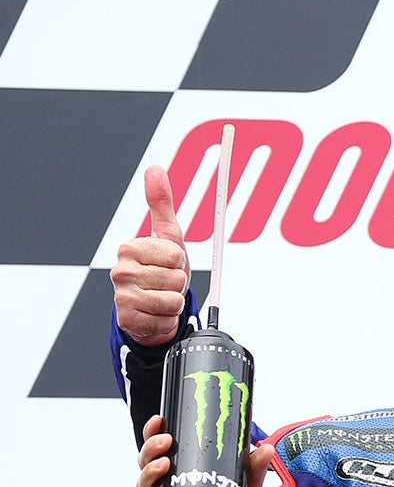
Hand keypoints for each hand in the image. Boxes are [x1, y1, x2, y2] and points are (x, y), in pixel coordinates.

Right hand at [112, 166, 189, 345]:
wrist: (151, 309)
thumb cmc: (161, 271)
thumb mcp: (167, 237)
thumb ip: (161, 203)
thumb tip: (154, 169)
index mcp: (130, 248)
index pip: (174, 253)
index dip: (179, 262)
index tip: (168, 264)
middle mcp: (121, 270)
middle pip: (175, 277)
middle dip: (178, 283)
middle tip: (166, 284)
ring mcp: (121, 295)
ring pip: (172, 298)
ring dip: (174, 301)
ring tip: (162, 297)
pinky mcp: (126, 318)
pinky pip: (165, 317)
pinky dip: (167, 318)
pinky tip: (155, 313)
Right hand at [136, 413, 273, 486]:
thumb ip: (254, 474)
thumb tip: (265, 447)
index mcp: (183, 481)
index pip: (162, 453)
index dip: (155, 435)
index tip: (161, 419)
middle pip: (148, 466)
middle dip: (151, 449)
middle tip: (166, 441)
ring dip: (149, 473)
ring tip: (164, 464)